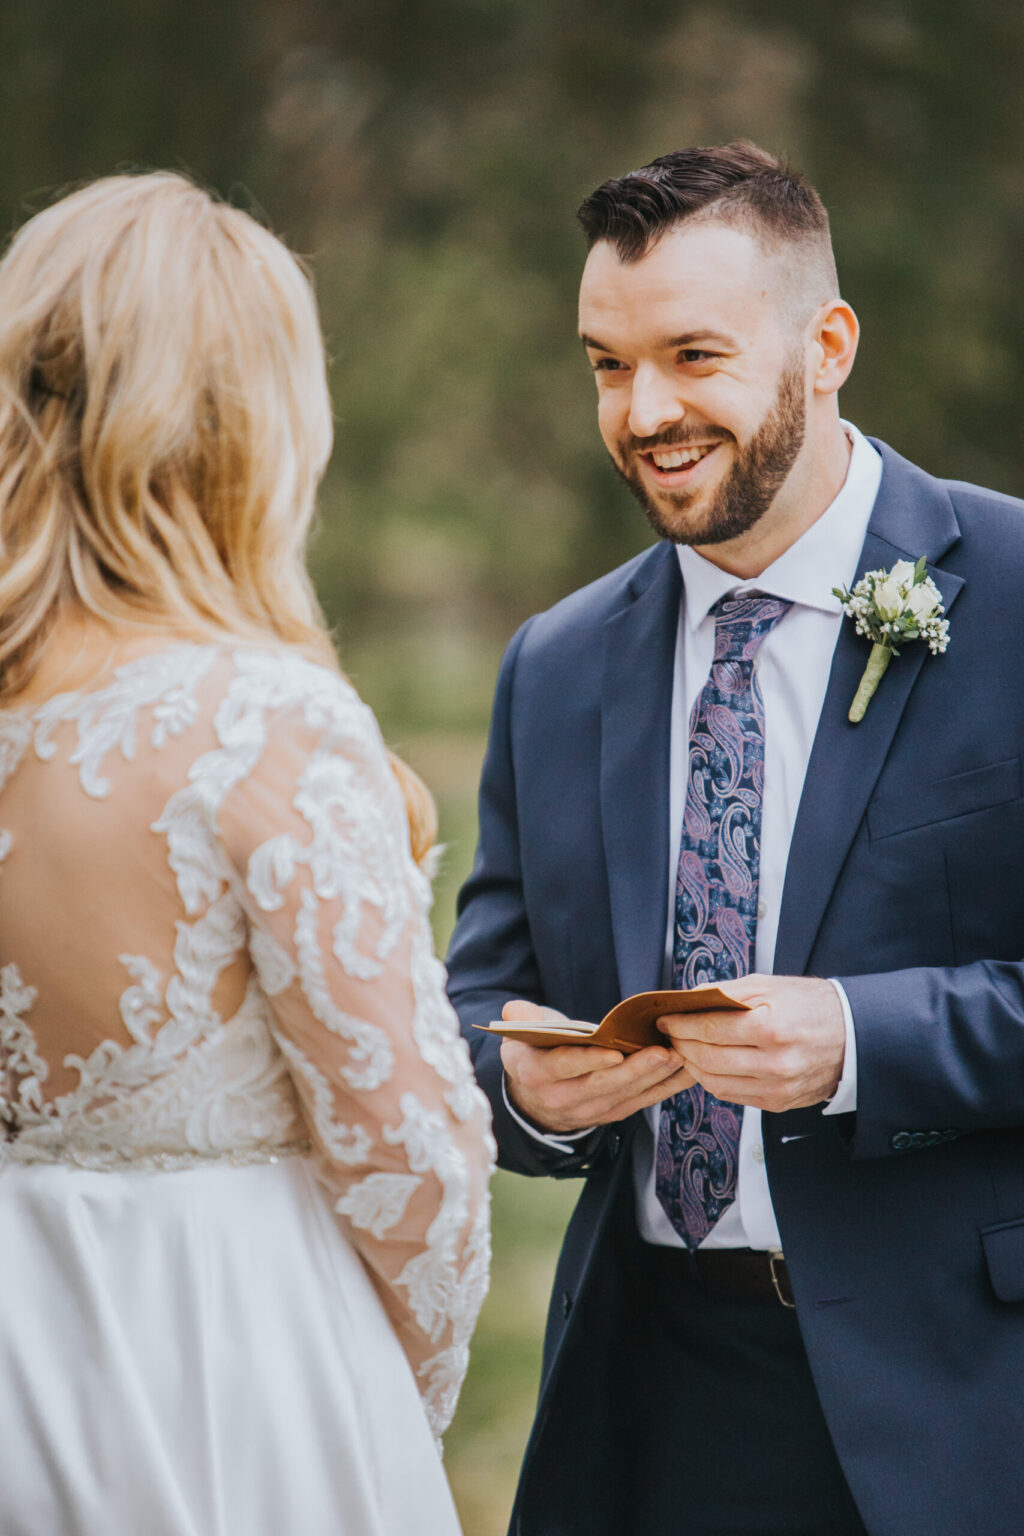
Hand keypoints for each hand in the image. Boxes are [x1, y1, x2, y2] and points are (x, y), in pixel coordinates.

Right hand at [499, 999, 695, 1133]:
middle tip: (663, 1052)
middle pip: (603, 1084)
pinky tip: (686, 1072)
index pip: (563, 1067)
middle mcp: (563, 1098)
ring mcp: (590, 1111)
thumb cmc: (534, 1054)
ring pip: (626, 1095)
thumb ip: (521, 1019)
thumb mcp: (519, 1036)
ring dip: (655, 1077)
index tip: (614, 1052)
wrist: (534, 1101)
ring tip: (680, 1057)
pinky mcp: (612, 1114)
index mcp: (537, 1074)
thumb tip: (515, 1010)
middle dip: (635, 1069)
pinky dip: (665, 1088)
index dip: (588, 1061)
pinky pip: (641, 1102)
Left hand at [657, 975, 845, 1113]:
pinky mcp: (779, 1103)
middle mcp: (775, 1063)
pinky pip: (733, 1095)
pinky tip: (706, 1065)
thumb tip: (687, 999)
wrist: (855, 1036)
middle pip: (708, 1059)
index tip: (665, 1019)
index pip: (710, 1029)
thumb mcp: (770, 986)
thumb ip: (726, 992)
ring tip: (684, 1049)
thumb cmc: (812, 1005)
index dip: (680, 1025)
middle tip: (669, 1035)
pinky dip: (713, 1080)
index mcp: (772, 1028)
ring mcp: (777, 1088)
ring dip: (693, 1066)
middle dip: (681, 1046)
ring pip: (715, 1083)